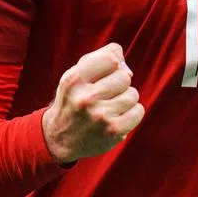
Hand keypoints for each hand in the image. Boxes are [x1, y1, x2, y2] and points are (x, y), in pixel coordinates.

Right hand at [42, 42, 144, 163]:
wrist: (59, 138)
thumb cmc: (74, 98)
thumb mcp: (77, 74)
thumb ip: (102, 58)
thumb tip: (128, 69)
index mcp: (74, 80)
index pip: (111, 58)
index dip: (113, 64)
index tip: (105, 73)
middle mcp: (85, 98)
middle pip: (124, 77)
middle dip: (119, 83)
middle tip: (106, 93)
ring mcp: (100, 116)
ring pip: (133, 94)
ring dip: (126, 99)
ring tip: (111, 106)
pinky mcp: (113, 131)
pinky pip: (138, 111)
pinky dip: (132, 113)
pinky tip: (119, 116)